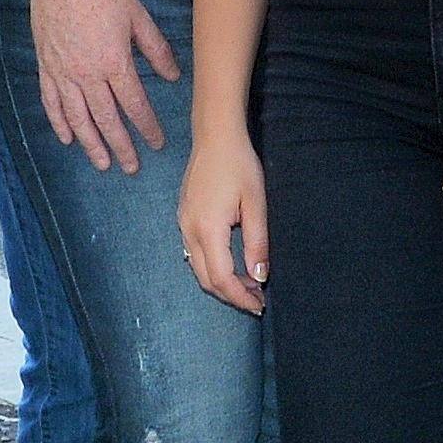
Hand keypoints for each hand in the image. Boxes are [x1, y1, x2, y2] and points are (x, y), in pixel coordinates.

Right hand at [29, 0, 179, 168]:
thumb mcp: (138, 17)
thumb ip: (156, 49)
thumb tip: (173, 75)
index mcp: (114, 62)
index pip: (134, 105)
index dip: (147, 127)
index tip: (157, 143)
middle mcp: (87, 74)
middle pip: (106, 120)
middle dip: (121, 146)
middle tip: (131, 167)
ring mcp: (63, 73)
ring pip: (78, 118)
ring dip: (91, 144)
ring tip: (102, 163)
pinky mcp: (46, 67)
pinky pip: (52, 103)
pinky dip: (59, 123)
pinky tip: (67, 138)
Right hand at [179, 129, 270, 310]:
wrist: (215, 136)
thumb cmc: (239, 165)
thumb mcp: (256, 204)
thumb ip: (257, 243)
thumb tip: (260, 276)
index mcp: (208, 229)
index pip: (221, 278)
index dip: (240, 297)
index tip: (259, 305)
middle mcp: (189, 231)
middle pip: (205, 279)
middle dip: (231, 295)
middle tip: (257, 300)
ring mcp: (183, 224)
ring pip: (198, 268)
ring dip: (222, 282)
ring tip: (249, 283)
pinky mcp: (183, 217)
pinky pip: (194, 253)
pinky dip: (213, 266)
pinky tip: (232, 262)